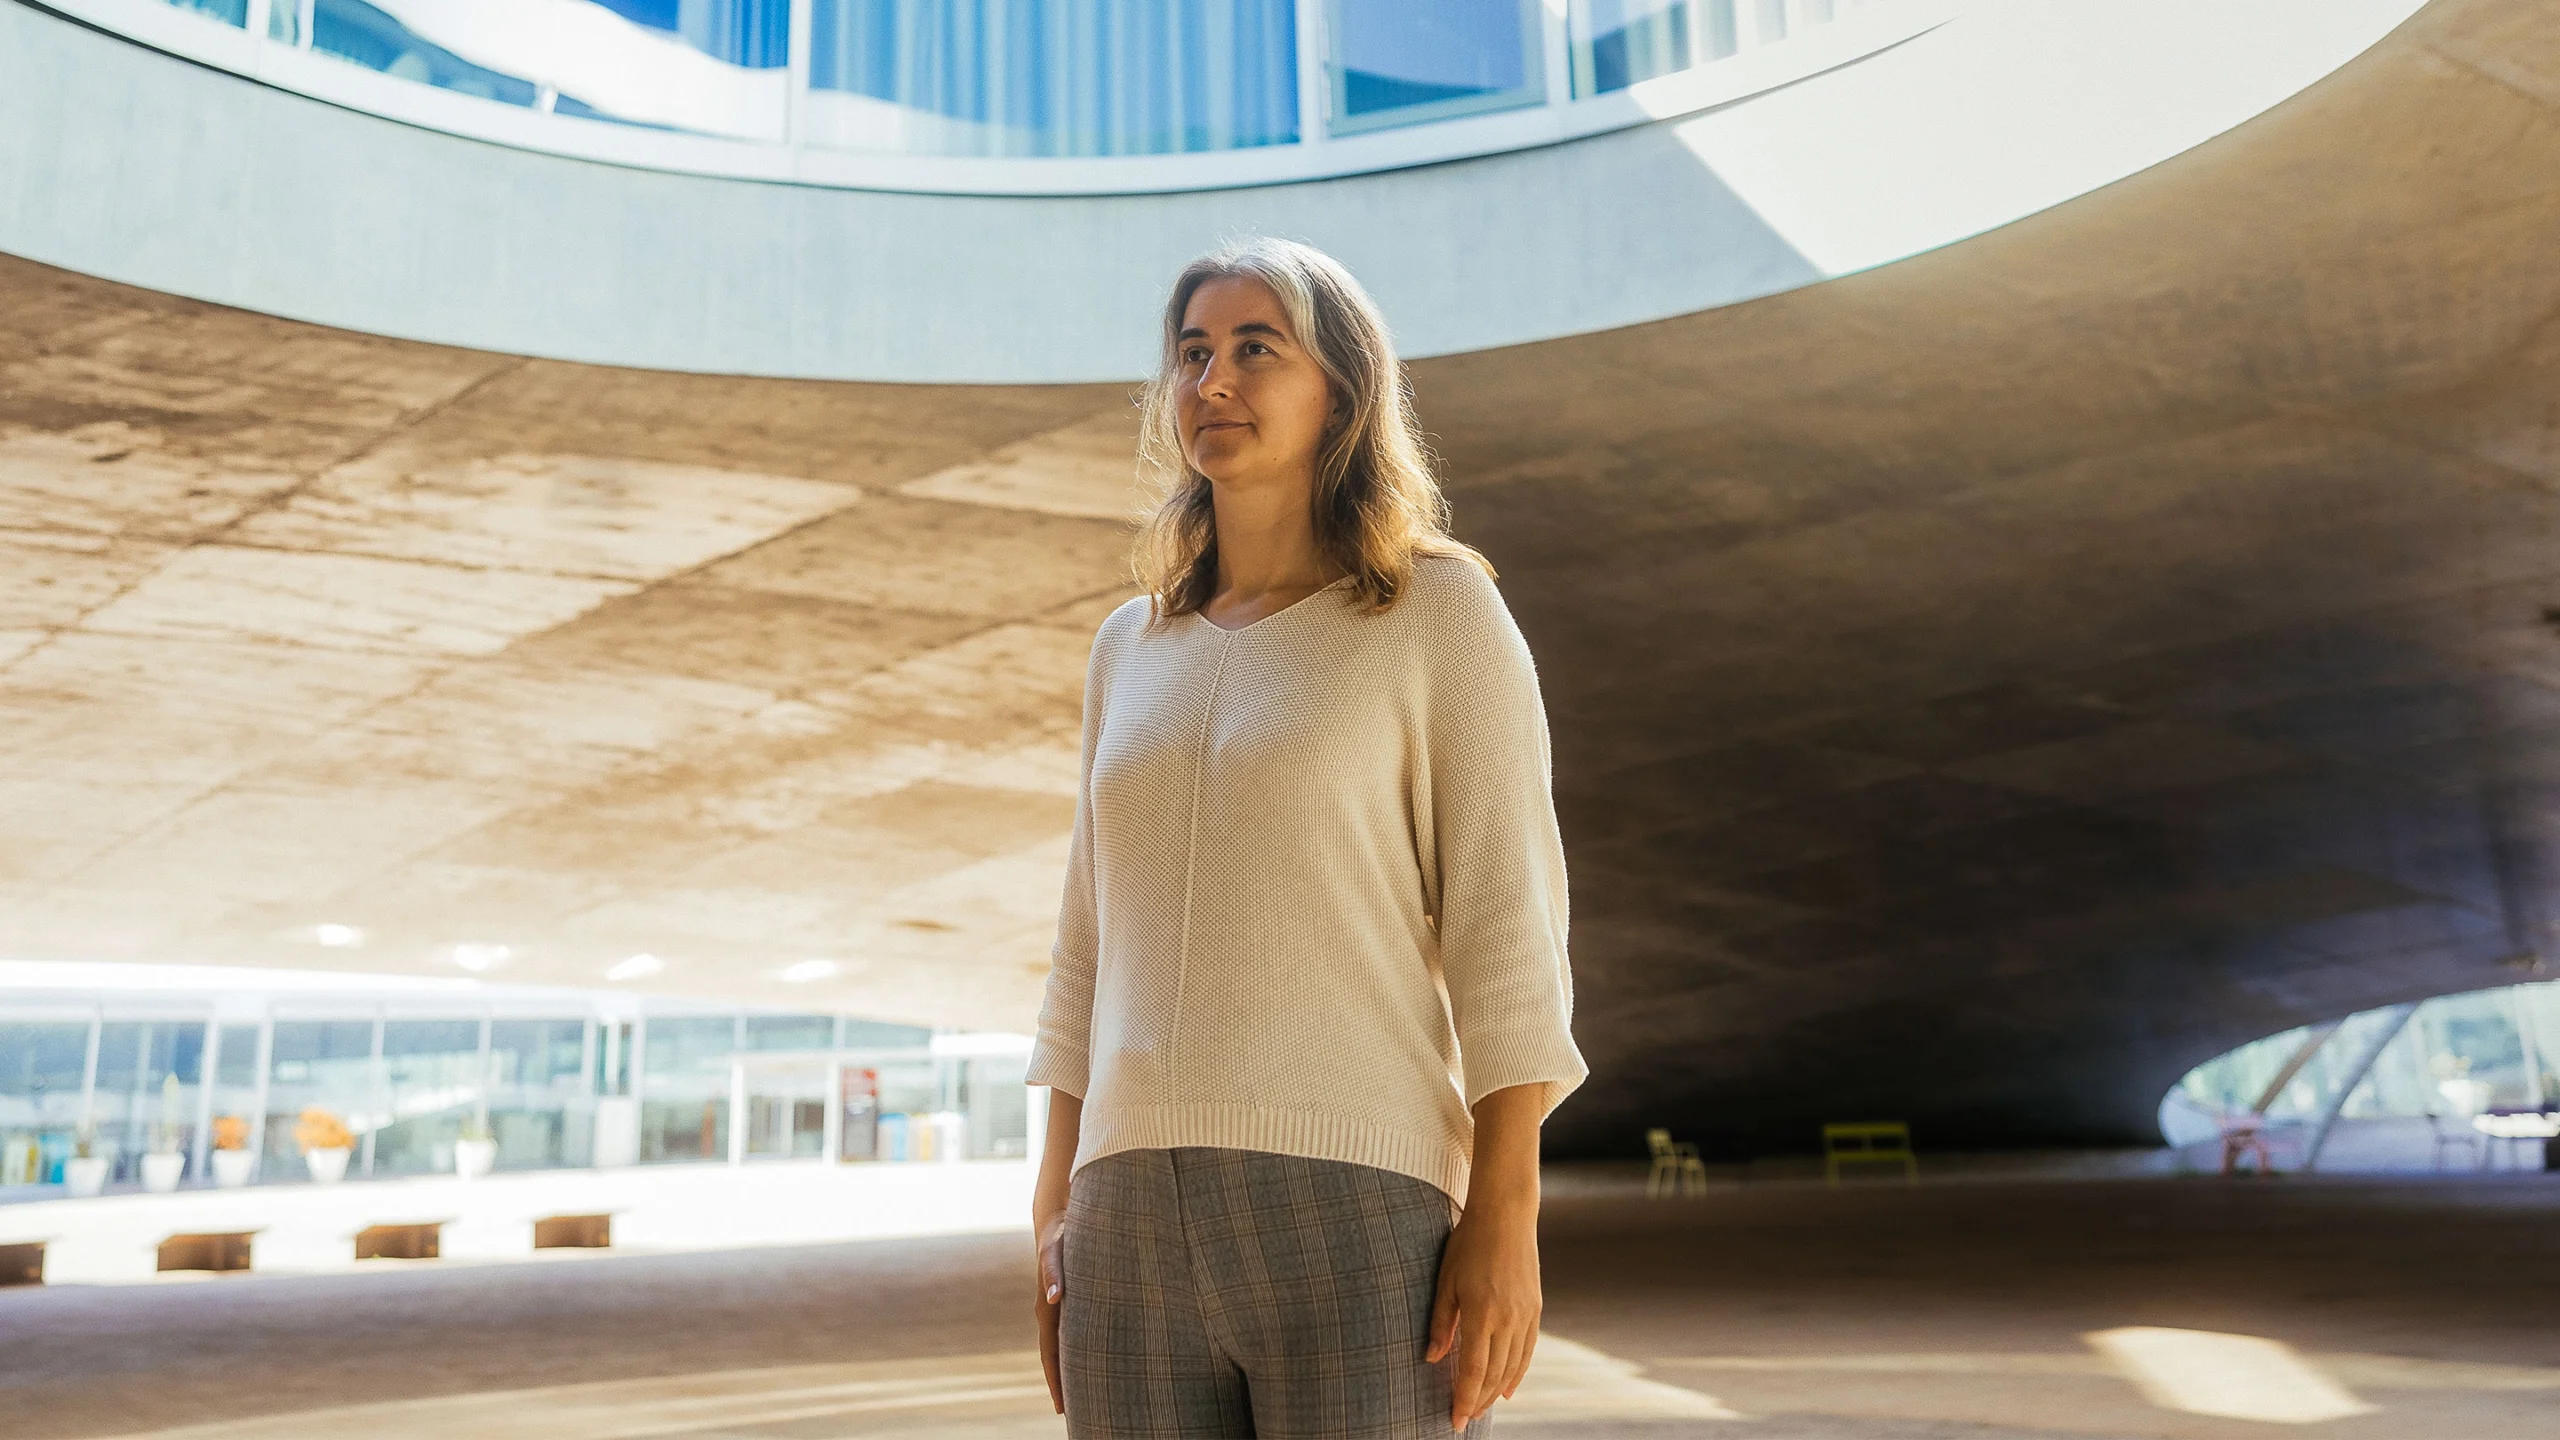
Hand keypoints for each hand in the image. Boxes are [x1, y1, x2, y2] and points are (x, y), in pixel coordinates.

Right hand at [1034, 1209, 1066, 1413]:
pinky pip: (1071, 1333)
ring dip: (1071, 1370)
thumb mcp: (1057, 1253)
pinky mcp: (1069, 1301)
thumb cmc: (1061, 1236)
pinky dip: (1077, 1351)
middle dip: (1064, 1385)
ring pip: (1063, 1348)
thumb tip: (1055, 1299)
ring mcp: (1059, 1309)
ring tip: (1085, 1396)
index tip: (1064, 1408)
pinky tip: (1091, 1360)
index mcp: (1047, 1309)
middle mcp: (1051, 1313)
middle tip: (1076, 1414)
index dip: (1057, 1381)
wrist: (1059, 1220)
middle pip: (1056, 1358)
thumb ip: (1056, 1275)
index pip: (1051, 1355)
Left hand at [1425, 1201, 1540, 1427]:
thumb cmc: (1468, 1244)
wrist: (1506, 1215)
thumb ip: (1440, 1323)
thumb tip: (1432, 1359)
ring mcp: (1525, 1315)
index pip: (1473, 1370)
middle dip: (1479, 1401)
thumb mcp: (1446, 1280)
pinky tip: (1508, 1389)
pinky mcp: (1535, 1309)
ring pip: (1513, 1367)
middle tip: (1465, 1417)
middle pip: (1494, 1375)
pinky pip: (1527, 1351)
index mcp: (1481, 1313)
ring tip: (1482, 1407)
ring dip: (1497, 1391)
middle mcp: (1507, 1319)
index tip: (1455, 1420)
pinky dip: (1517, 1373)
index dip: (1464, 1399)